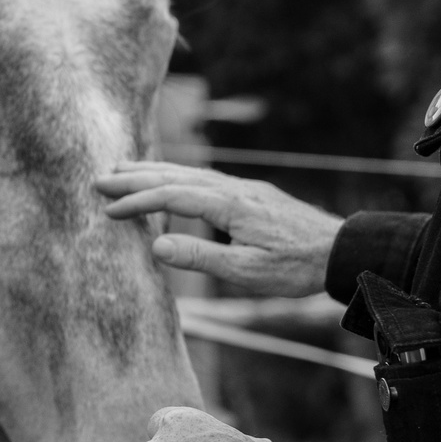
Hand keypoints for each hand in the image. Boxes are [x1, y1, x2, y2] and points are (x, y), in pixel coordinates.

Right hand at [95, 162, 343, 297]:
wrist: (341, 250)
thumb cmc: (296, 267)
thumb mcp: (246, 272)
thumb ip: (199, 257)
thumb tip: (154, 246)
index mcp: (229, 205)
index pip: (172, 197)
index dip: (137, 202)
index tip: (108, 210)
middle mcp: (233, 188)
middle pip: (175, 176)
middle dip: (135, 177)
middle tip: (98, 178)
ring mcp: (243, 188)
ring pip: (189, 172)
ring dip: (153, 170)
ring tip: (123, 169)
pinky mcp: (250, 194)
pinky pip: (203, 177)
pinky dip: (177, 175)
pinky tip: (170, 180)